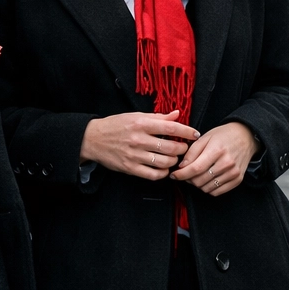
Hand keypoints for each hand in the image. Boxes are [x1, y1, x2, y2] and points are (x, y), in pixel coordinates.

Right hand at [82, 111, 198, 181]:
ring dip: (174, 161)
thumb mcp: (136, 116)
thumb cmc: (116, 125)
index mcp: (141, 124)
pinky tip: (164, 168)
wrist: (93, 139)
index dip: (186, 132)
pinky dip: (163, 173)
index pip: (170, 128)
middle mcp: (138, 139)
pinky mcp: (130, 168)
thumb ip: (158, 117)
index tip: (195, 134)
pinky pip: (153, 175)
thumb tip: (177, 114)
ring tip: (174, 158)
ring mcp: (134, 155)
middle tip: (184, 148)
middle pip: (170, 147)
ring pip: (163, 162)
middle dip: (182, 149)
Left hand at [171, 122, 259, 195]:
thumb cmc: (224, 135)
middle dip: (188, 179)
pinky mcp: (237, 179)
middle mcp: (227, 163)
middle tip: (186, 173)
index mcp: (217, 150)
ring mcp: (233, 173)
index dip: (181, 174)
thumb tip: (181, 167)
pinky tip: (207, 179)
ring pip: (207, 188)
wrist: (246, 137)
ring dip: (198, 184)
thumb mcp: (205, 137)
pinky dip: (208, 188)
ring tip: (197, 175)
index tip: (174, 175)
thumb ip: (192, 152)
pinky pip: (217, 192)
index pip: (195, 168)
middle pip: (200, 180)